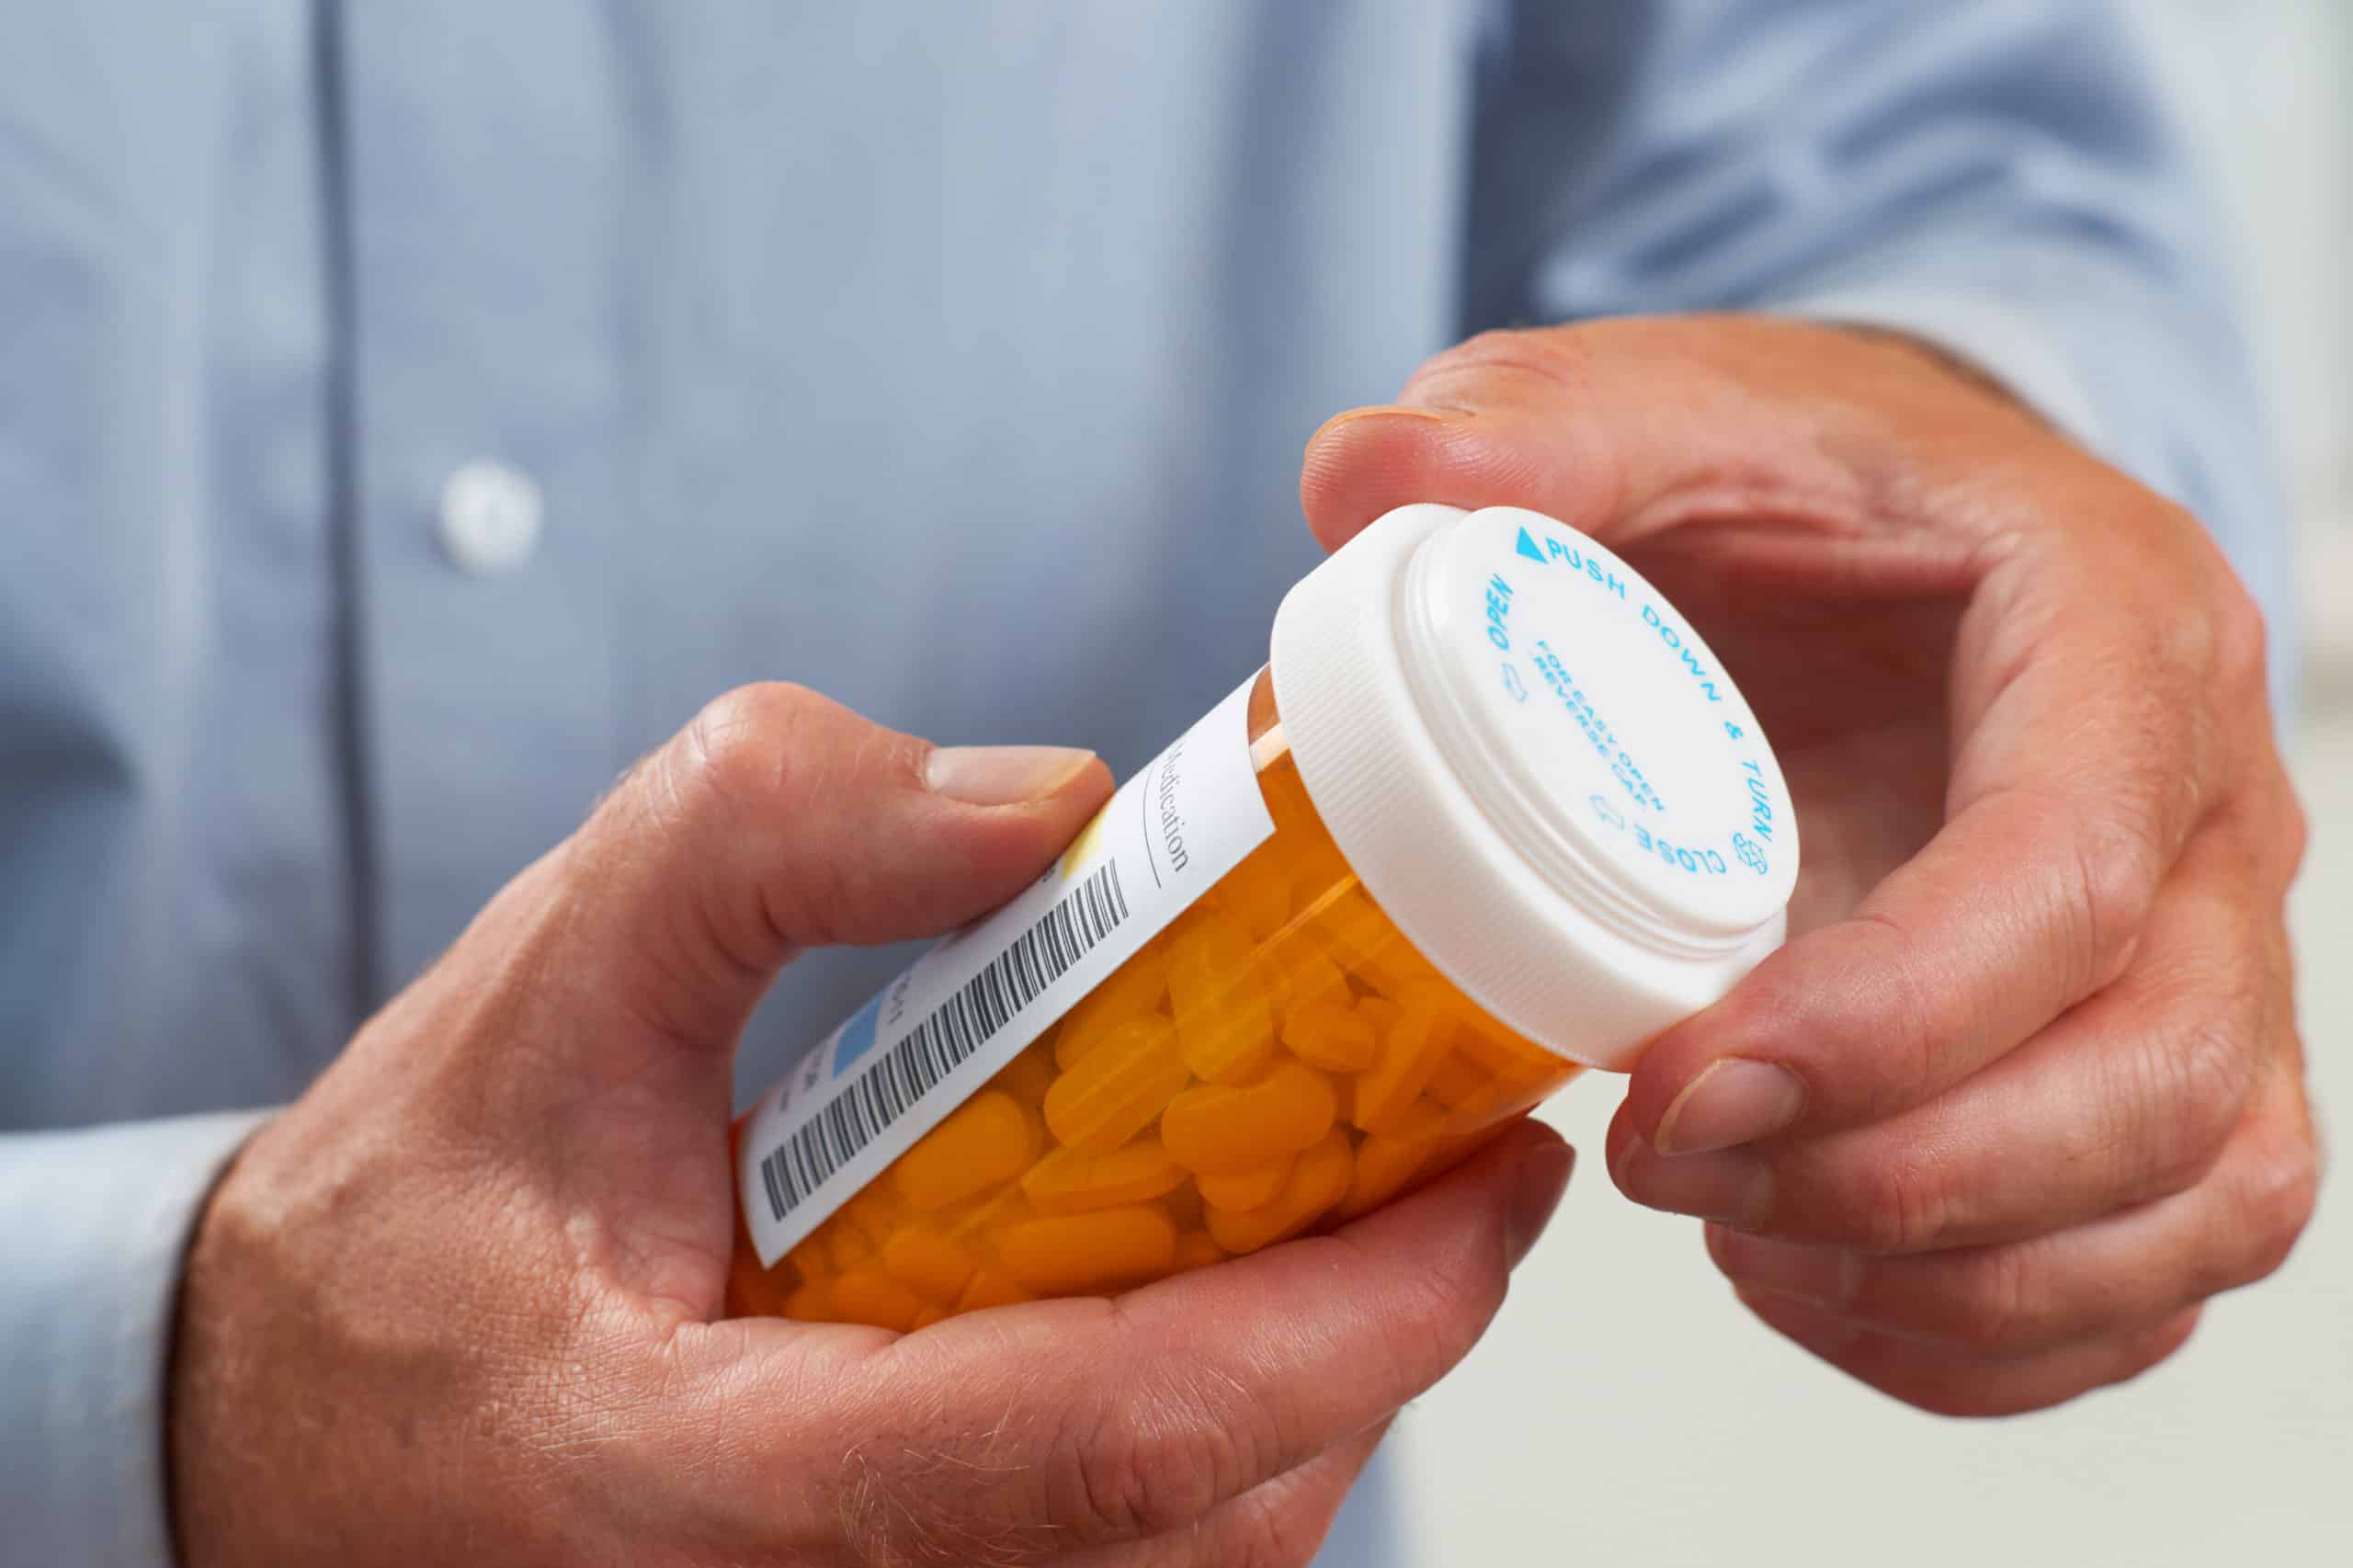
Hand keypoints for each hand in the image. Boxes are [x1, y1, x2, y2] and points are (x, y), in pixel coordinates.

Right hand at [169, 683, 1573, 1564]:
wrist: (301, 1428)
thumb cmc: (408, 1228)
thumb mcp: (546, 974)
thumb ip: (771, 835)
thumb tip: (1052, 810)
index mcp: (710, 1484)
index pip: (1101, 1445)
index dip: (1343, 1320)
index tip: (1490, 1178)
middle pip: (1206, 1520)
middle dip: (1375, 1331)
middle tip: (1449, 1134)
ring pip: (1201, 1564)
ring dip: (1321, 1383)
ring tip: (1352, 1191)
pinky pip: (1138, 1566)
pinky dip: (1231, 1432)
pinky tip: (1224, 1288)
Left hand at [1300, 315, 2315, 1415]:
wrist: (1879, 536)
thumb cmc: (1787, 481)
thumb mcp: (1651, 410)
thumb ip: (1522, 429)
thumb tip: (1363, 479)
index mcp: (2111, 625)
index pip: (2069, 866)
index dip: (1886, 1015)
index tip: (1674, 1077)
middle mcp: (2205, 806)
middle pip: (2158, 1071)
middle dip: (1905, 1177)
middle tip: (1666, 1168)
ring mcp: (2206, 948)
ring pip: (2194, 1196)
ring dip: (1957, 1275)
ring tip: (1733, 1234)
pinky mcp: (2162, 1059)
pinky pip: (2159, 1261)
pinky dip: (1992, 1326)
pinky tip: (1803, 1272)